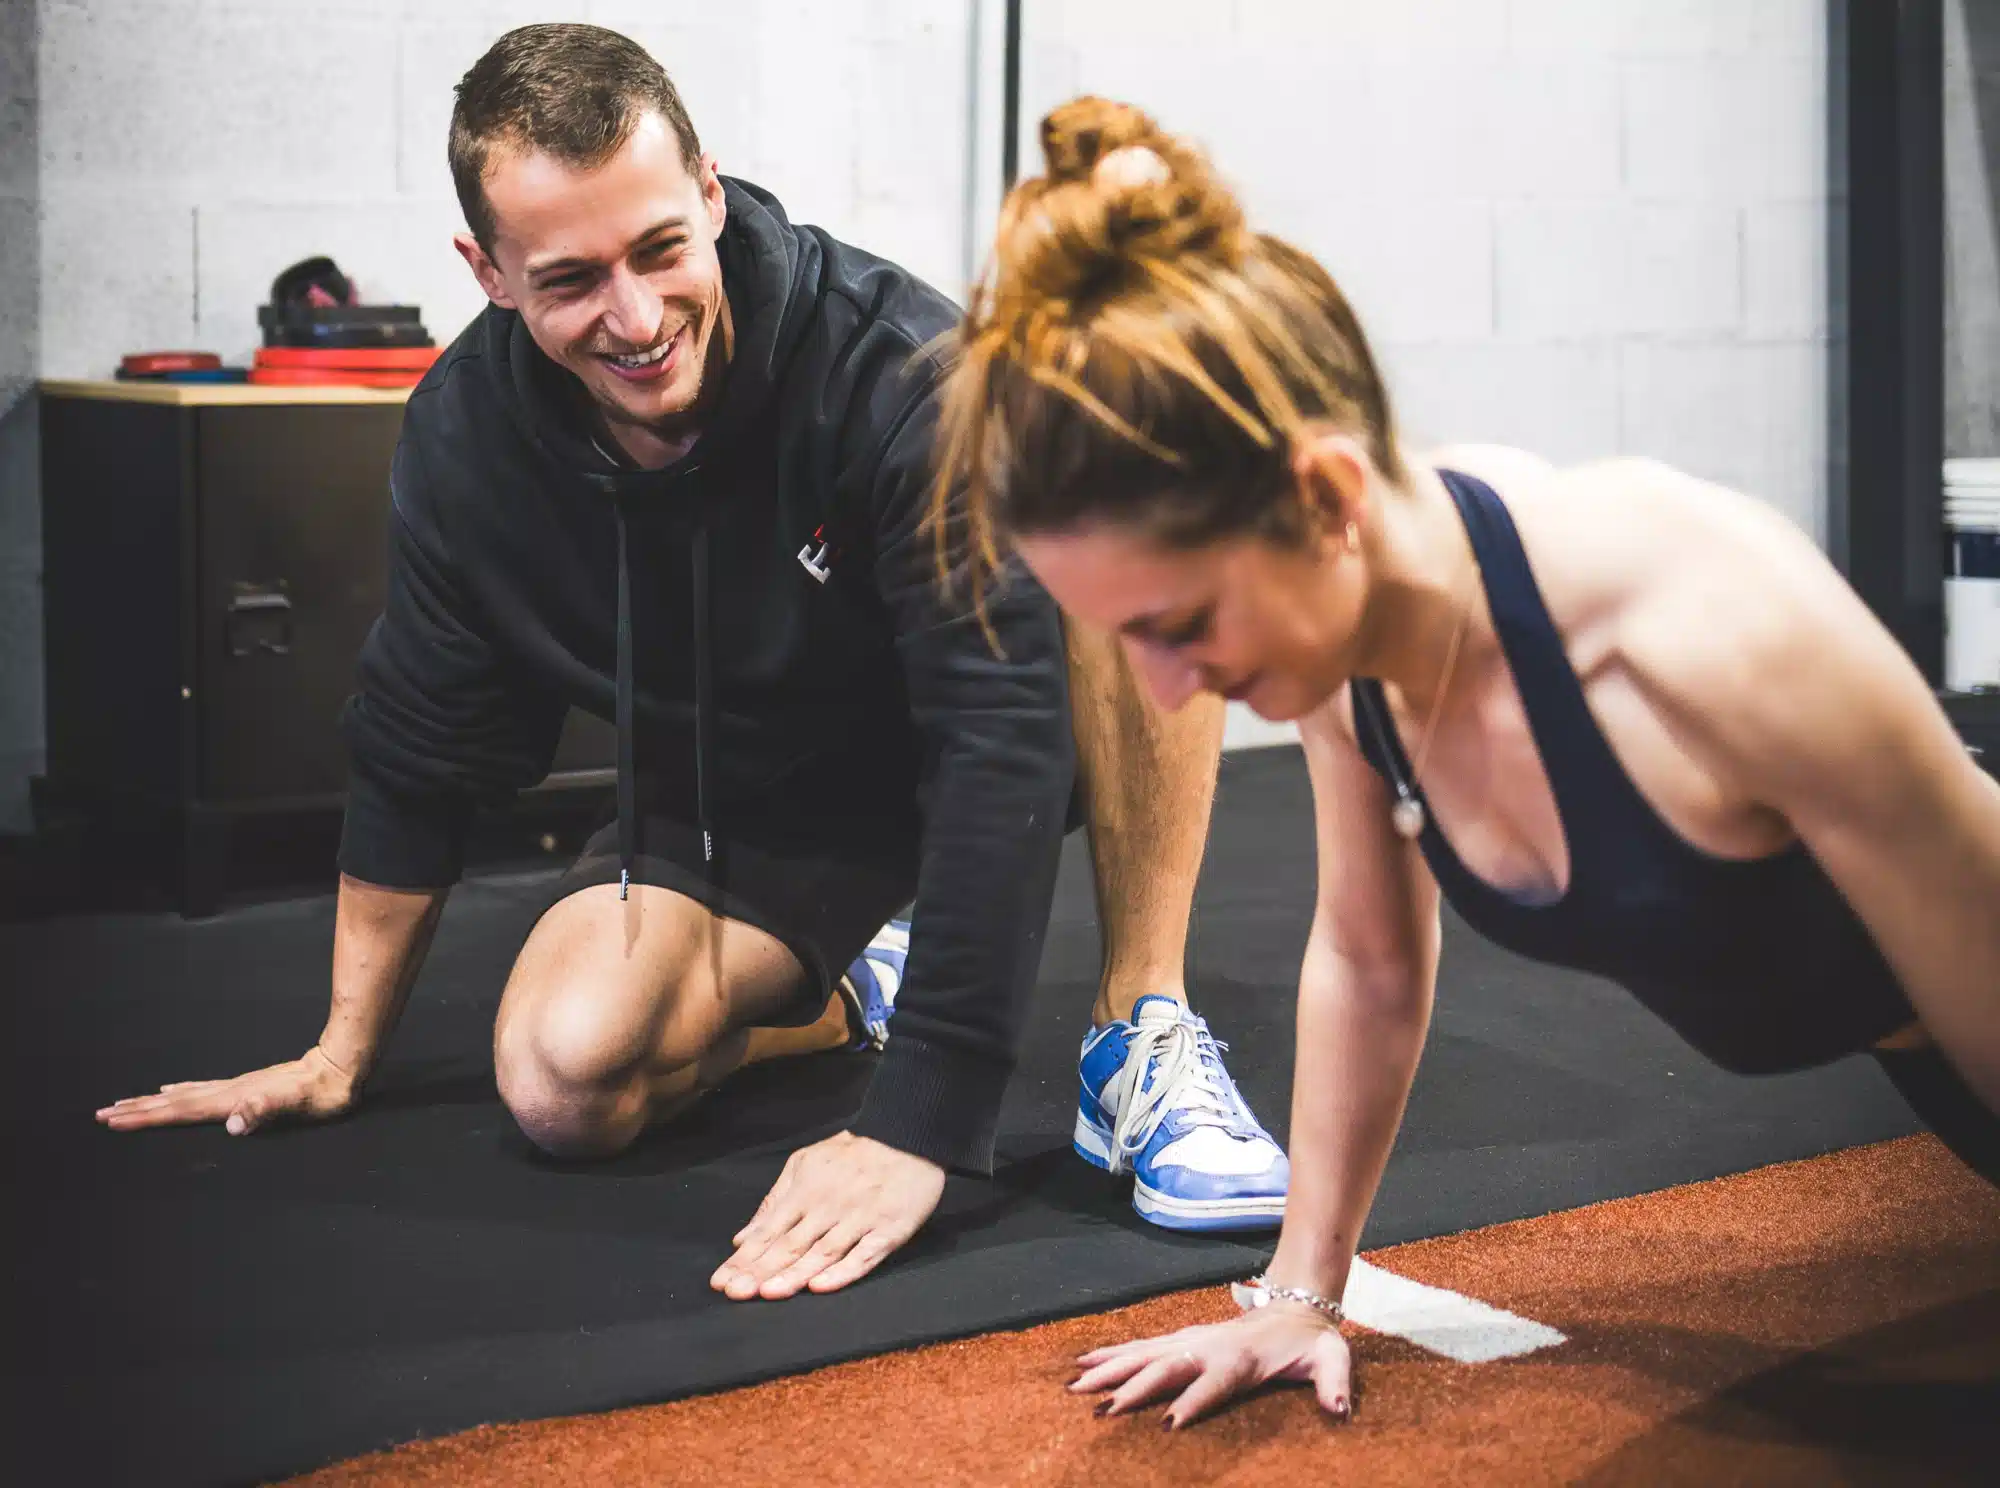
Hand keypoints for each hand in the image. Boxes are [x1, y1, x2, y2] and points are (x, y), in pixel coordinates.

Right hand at [95, 1046, 358, 1134]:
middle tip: (101, 1114)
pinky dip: (179, 1093)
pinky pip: (200, 1091)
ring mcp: (236, 1087)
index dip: (146, 1118)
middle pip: (173, 1103)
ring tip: (126, 1103)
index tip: (112, 1120)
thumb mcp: (298, 1104)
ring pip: (183, 1096)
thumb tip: (232, 1124)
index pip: (180, 1112)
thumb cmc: (323, 1092)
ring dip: (152, 1102)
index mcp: (233, 1099)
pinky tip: (173, 1091)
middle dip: (136, 1110)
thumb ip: (265, 1111)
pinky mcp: (246, 1086)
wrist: (341, 1065)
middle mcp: (229, 1092)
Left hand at [710, 1131, 945, 1300]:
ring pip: (822, 1253)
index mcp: (806, 1191)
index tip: (722, 1281)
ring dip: (794, 1275)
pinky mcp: (889, 1230)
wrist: (907, 1136)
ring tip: (768, 1293)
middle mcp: (829, 1208)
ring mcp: (860, 1220)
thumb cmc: (853, 1153)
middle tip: (735, 1293)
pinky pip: (864, 1255)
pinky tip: (821, 1286)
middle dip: (760, 1271)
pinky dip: (843, 1272)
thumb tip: (743, 1237)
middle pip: (790, 1246)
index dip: (745, 1259)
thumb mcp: (806, 1164)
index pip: (769, 1232)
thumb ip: (775, 1201)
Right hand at [1070, 1302, 1353, 1429]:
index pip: (1214, 1382)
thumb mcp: (1332, 1358)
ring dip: (1110, 1369)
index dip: (1193, 1401)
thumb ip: (1335, 1383)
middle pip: (1166, 1367)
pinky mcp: (1183, 1339)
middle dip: (1133, 1387)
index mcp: (1242, 1358)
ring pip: (1144, 1354)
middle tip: (1101, 1409)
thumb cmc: (1313, 1340)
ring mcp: (1192, 1340)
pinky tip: (1082, 1364)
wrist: (1296, 1303)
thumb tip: (1340, 1411)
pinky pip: (1141, 1347)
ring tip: (1074, 1385)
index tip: (1168, 1422)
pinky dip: (1111, 1354)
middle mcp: (1209, 1347)